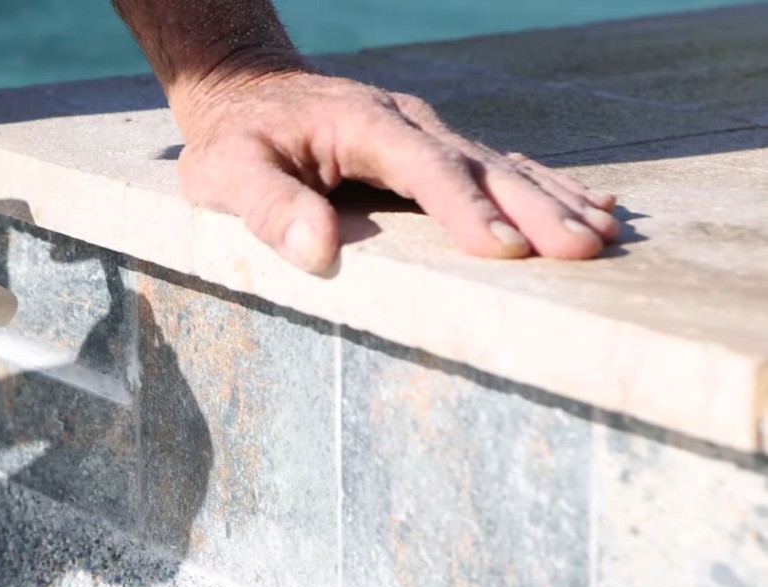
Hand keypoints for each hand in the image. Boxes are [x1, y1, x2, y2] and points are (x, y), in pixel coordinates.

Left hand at [171, 59, 619, 271]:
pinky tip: (593, 206)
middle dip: (535, 207)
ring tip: (605, 235)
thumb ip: (267, 206)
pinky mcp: (432, 149)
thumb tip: (316, 248)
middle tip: (584, 250)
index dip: (465, 208)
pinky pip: (499, 165)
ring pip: (502, 164)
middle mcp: (407, 123)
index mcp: (362, 126)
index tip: (505, 249)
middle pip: (481, 165)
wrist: (245, 93)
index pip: (424, 168)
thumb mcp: (225, 172)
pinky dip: (546, 186)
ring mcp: (425, 133)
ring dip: (554, 199)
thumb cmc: (232, 142)